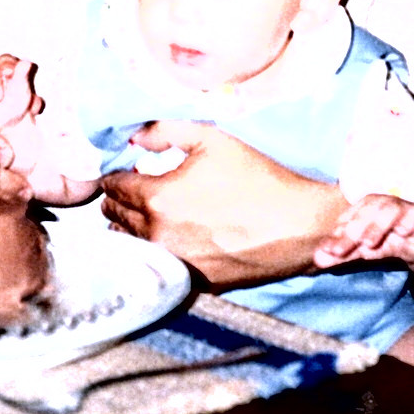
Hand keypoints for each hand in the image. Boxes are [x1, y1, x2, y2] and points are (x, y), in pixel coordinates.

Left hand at [100, 120, 346, 288]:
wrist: (300, 225)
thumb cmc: (257, 177)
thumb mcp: (212, 138)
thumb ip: (164, 131)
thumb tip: (132, 136)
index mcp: (157, 199)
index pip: (113, 188)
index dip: (114, 175)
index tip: (123, 170)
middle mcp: (158, 236)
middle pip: (116, 217)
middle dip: (118, 200)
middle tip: (130, 189)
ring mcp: (175, 263)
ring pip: (132, 245)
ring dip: (131, 227)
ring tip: (146, 213)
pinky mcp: (194, 282)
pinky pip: (159, 264)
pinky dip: (156, 250)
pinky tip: (170, 237)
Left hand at [314, 194, 413, 268]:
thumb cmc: (387, 239)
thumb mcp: (363, 249)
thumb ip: (342, 254)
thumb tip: (317, 259)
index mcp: (360, 209)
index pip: (346, 221)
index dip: (336, 235)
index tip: (326, 251)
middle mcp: (378, 204)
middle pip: (363, 215)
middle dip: (350, 234)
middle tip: (338, 251)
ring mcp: (399, 207)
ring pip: (387, 211)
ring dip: (376, 226)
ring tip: (368, 244)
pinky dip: (407, 222)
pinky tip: (401, 232)